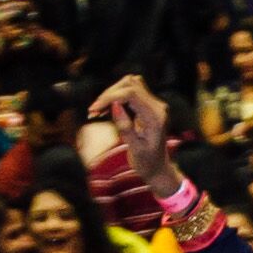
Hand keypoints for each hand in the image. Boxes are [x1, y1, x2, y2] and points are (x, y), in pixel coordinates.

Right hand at [80, 77, 177, 193]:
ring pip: (130, 84)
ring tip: (98, 111)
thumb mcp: (135, 149)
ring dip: (111, 94)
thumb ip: (125, 127)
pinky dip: (115, 97)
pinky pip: (130, 92)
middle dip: (109, 94)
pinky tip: (104, 110)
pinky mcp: (147, 105)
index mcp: (155, 117)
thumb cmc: (147, 162)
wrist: (158, 168)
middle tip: (94, 111)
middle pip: (130, 84)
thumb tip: (114, 105)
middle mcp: (157, 106)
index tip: (95, 109)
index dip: (110, 96)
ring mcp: (153, 104)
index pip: (132, 93)